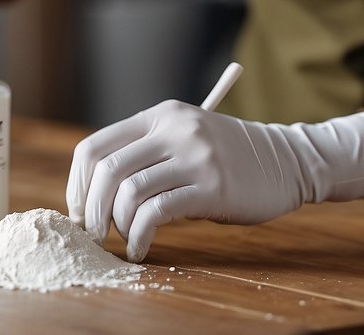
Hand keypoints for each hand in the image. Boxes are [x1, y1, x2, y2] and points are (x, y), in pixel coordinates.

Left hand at [66, 100, 363, 261]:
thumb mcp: (184, 138)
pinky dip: (139, 236)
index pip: (95, 147)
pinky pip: (157, 213)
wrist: (287, 161)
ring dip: (115, 226)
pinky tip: (141, 248)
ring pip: (129, 193)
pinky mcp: (212, 186)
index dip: (76, 185)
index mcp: (160, 116)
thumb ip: (146, 153)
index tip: (78, 212)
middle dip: (89, 210)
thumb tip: (91, 195)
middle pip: (107, 170)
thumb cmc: (228, 157)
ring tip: (124, 241)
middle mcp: (175, 130)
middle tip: (92, 235)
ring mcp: (195, 156)